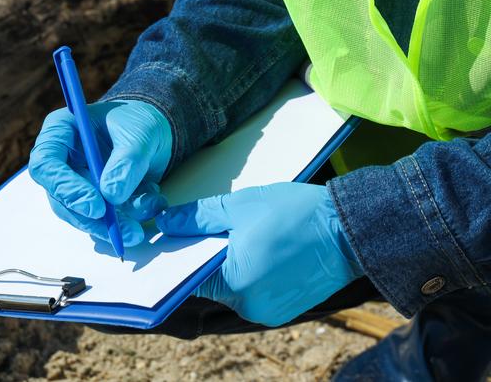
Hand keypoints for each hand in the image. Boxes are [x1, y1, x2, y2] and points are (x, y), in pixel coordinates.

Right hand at [29, 100, 171, 246]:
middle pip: (60, 198)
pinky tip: (151, 204)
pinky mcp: (95, 200)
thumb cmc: (140, 122)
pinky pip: (104, 220)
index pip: (46, 165)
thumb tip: (111, 195)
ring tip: (137, 231)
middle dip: (91, 219)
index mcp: (60, 132)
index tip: (96, 207)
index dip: (66, 189)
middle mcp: (62, 160)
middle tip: (120, 231)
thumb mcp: (139, 133)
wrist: (155, 130)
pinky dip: (127, 221)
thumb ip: (127, 161)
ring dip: (110, 227)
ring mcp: (77, 182)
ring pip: (81, 216)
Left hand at [156, 183, 363, 325]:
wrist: (352, 230)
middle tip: (210, 228)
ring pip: (231, 286)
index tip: (172, 237)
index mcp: (234, 282)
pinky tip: (258, 249)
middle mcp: (247, 305)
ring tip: (240, 236)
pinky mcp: (282, 310)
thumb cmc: (296, 213)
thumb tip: (165, 222)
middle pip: (208, 281)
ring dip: (228, 264)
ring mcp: (266, 311)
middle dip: (205, 255)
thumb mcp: (240, 206)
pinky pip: (251, 291)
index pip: (186, 276)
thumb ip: (198, 217)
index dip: (177, 254)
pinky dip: (248, 273)